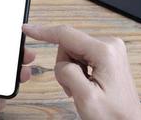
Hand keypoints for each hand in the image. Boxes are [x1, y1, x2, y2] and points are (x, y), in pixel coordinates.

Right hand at [22, 24, 140, 119]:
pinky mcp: (108, 55)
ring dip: (70, 70)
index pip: (66, 34)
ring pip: (72, 51)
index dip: (43, 32)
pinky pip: (81, 55)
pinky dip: (77, 70)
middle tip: (72, 87)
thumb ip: (68, 74)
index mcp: (105, 52)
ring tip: (81, 87)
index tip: (27, 29)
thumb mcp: (86, 98)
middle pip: (68, 44)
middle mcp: (110, 45)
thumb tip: (62, 63)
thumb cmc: (113, 115)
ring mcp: (110, 49)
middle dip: (64, 65)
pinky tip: (86, 83)